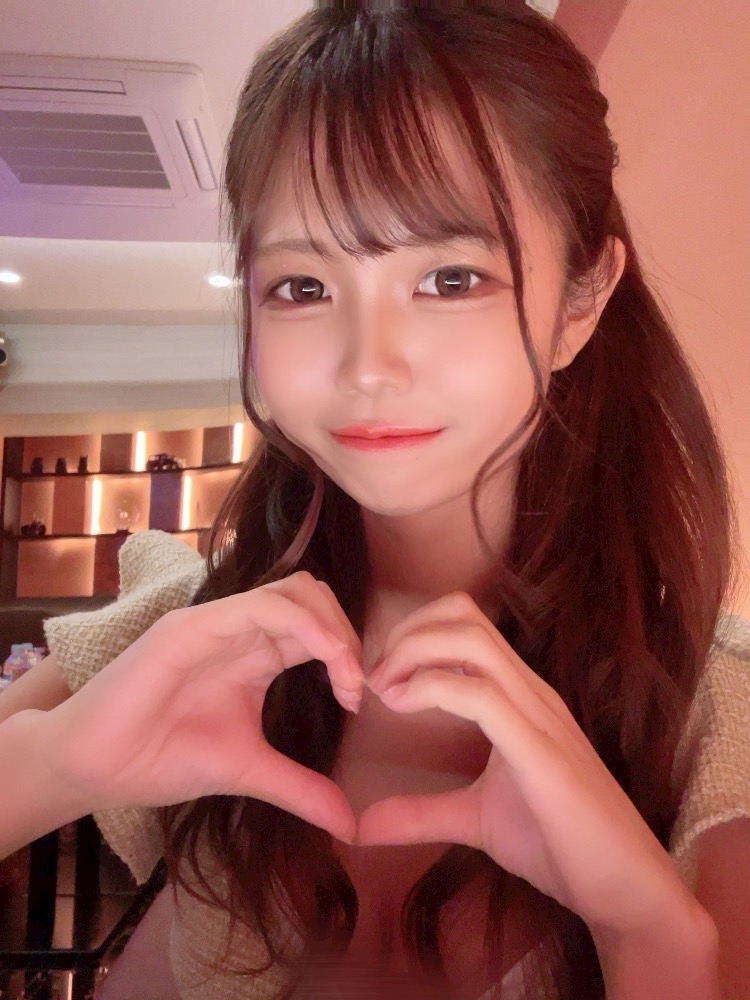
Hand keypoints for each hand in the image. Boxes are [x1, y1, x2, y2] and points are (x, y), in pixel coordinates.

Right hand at [39, 573, 364, 842]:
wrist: (96, 770)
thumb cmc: (162, 760)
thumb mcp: (248, 772)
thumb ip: (300, 789)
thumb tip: (351, 826)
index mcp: (255, 653)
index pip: (316, 627)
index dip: (348, 653)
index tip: (358, 700)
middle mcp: (239, 630)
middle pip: (312, 597)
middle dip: (347, 632)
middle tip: (355, 685)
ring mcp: (215, 624)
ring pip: (293, 591)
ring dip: (331, 626)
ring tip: (345, 675)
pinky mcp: (191, 628)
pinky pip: (259, 607)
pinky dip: (303, 625)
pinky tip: (324, 658)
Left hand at [360, 593, 686, 935]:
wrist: (624, 890)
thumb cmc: (559, 846)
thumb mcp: (474, 820)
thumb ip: (422, 812)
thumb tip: (362, 827)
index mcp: (519, 697)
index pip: (466, 625)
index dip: (414, 633)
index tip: (381, 677)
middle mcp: (531, 692)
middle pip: (464, 616)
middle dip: (407, 632)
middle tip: (375, 678)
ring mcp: (539, 716)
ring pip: (472, 641)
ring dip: (415, 652)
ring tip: (386, 691)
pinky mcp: (541, 751)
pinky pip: (482, 695)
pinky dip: (430, 688)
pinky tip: (402, 708)